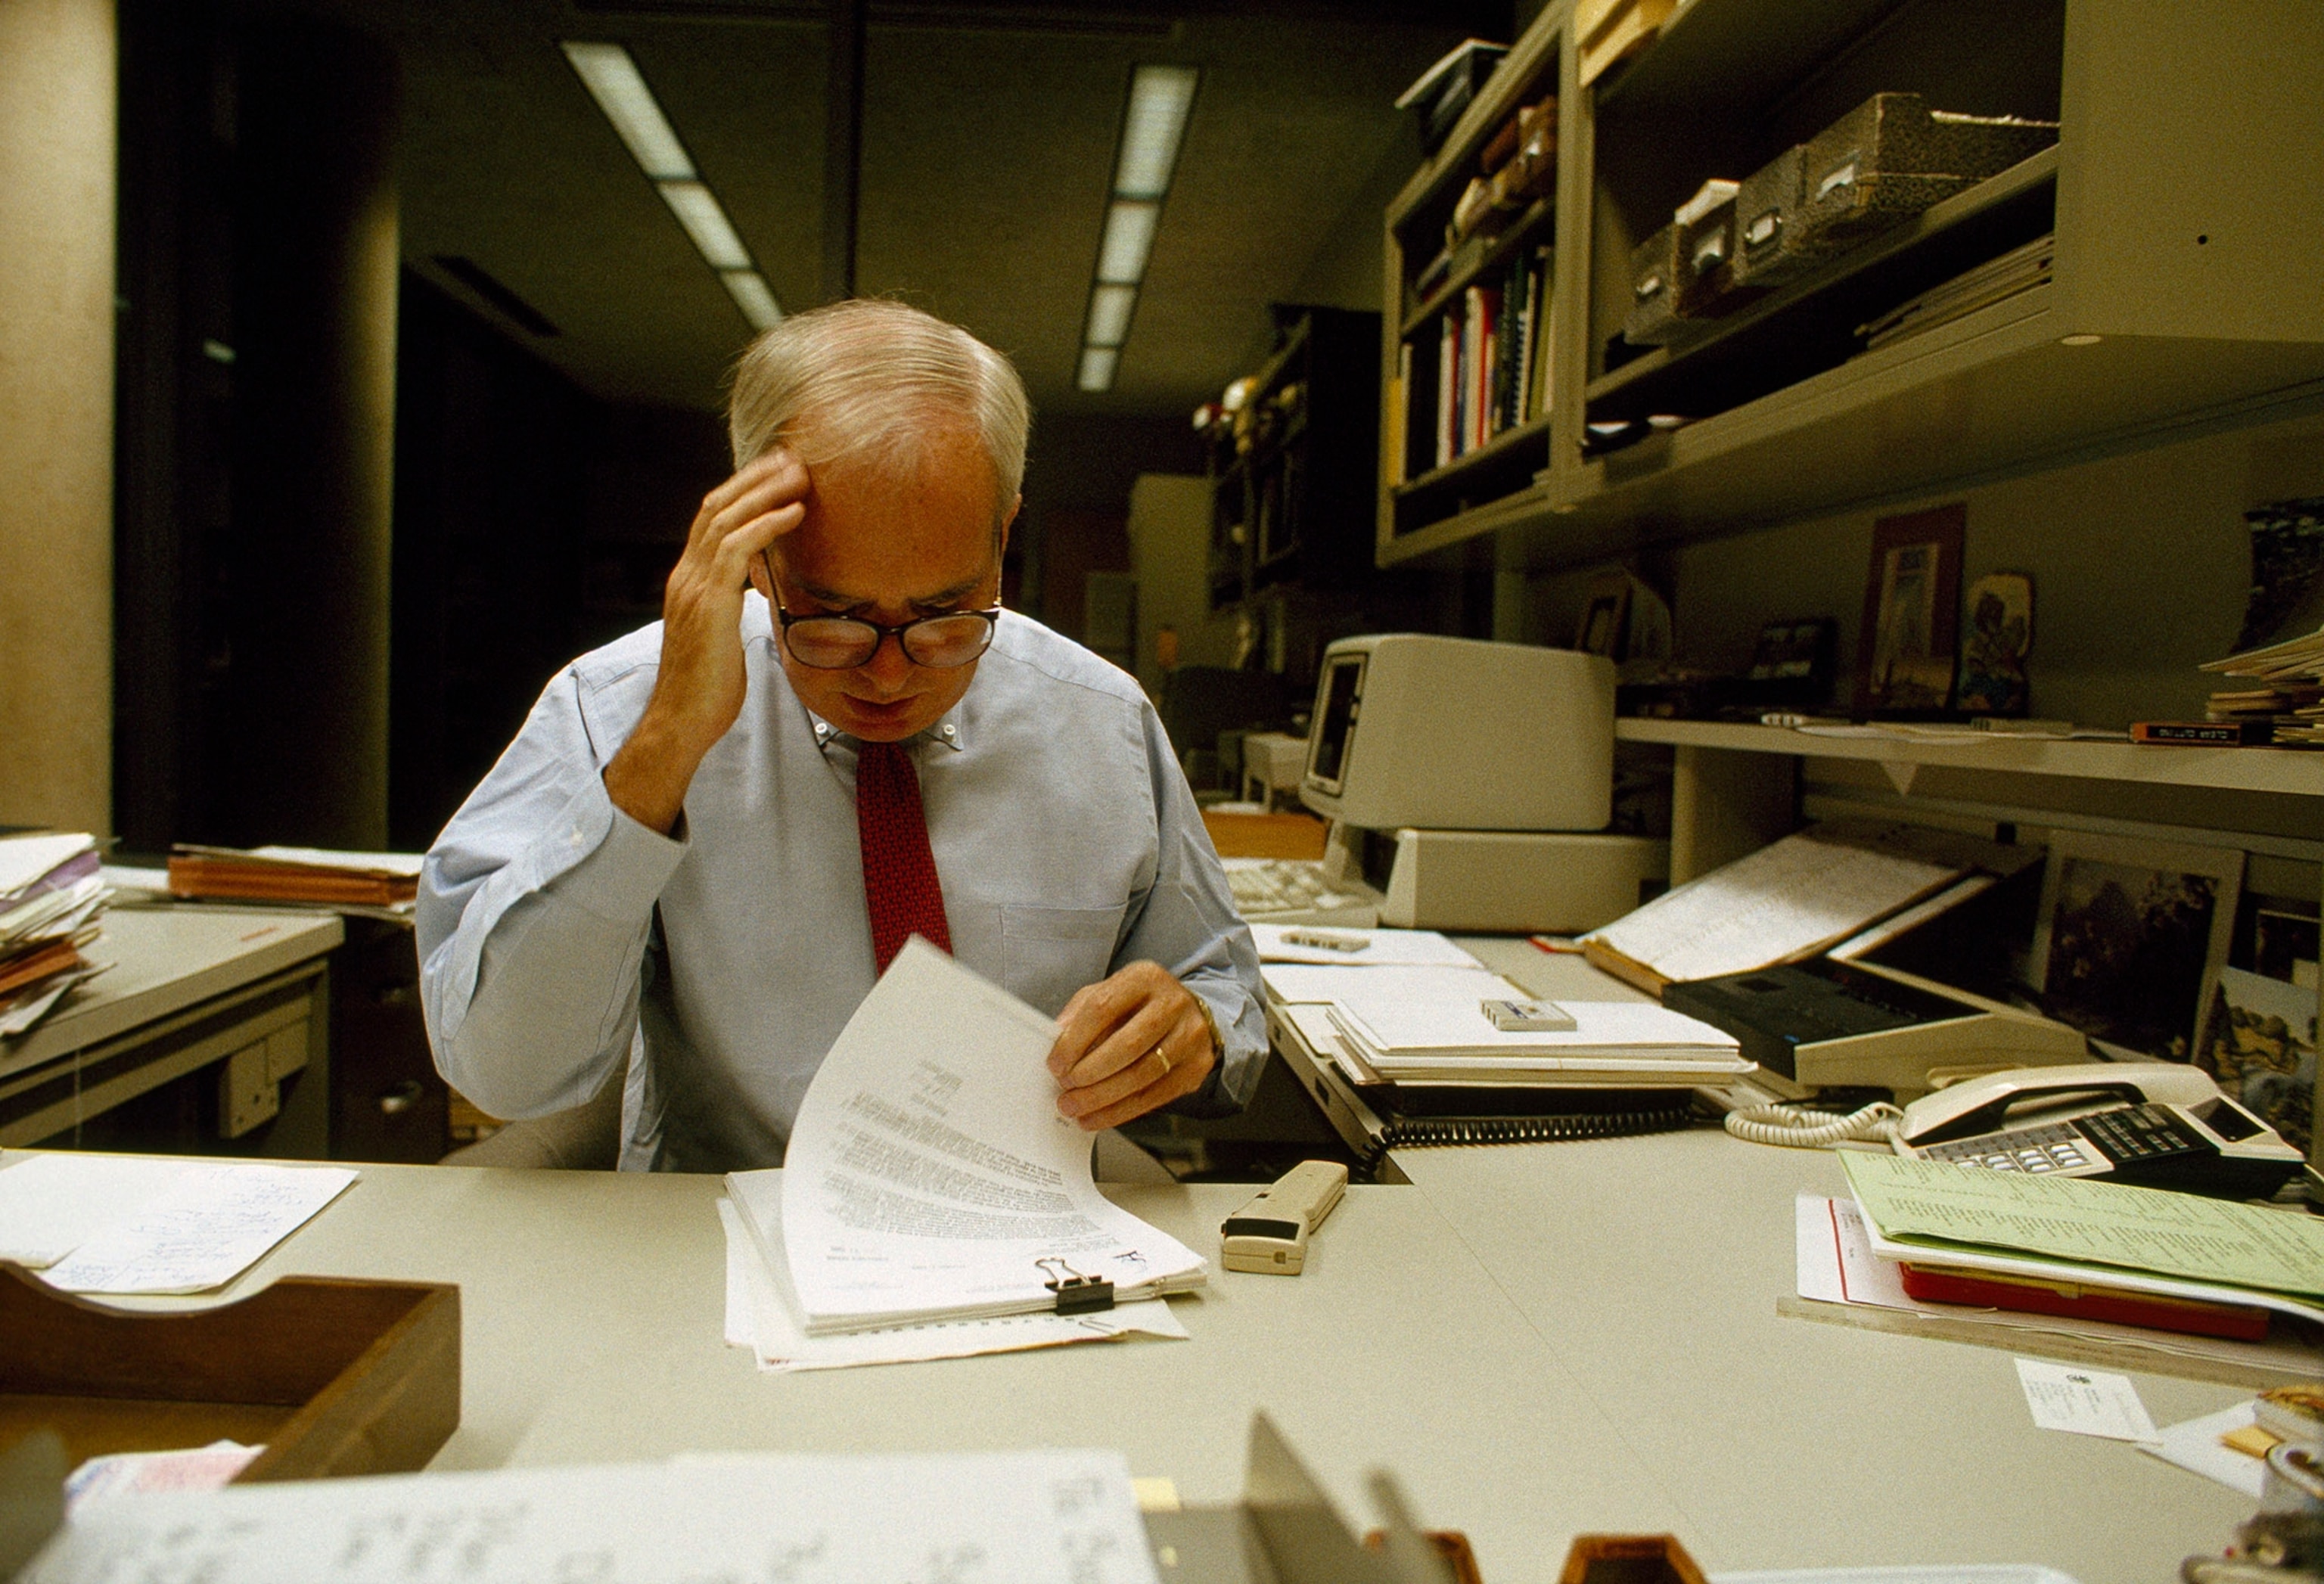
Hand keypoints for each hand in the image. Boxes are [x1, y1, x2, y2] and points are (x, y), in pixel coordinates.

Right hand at [604, 451, 809, 832]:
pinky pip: (736, 550)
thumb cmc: (708, 687)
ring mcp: (693, 588)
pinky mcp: (709, 605)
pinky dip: (767, 525)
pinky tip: (795, 512)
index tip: (776, 472)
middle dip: (754, 478)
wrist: (683, 722)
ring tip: (800, 474)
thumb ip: (733, 606)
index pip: (711, 518)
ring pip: (725, 519)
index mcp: (688, 581)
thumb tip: (758, 591)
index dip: (742, 490)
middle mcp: (685, 576)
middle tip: (792, 457)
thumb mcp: (723, 636)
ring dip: (765, 492)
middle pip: (715, 506)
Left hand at [1048, 962, 1215, 1131]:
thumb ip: (1082, 1012)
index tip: (1055, 1064)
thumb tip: (1056, 1042)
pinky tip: (1096, 1117)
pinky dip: (1120, 1111)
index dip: (1075, 1041)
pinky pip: (1155, 1097)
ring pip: (1142, 1075)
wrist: (1189, 1013)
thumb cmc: (1138, 1005)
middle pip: (1127, 1045)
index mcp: (1144, 978)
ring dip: (1102, 1098)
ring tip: (1074, 1107)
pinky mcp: (1196, 1067)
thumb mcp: (1109, 993)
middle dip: (1090, 1073)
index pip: (1103, 1008)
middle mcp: (1173, 1003)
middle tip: (1065, 1089)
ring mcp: (1190, 1036)